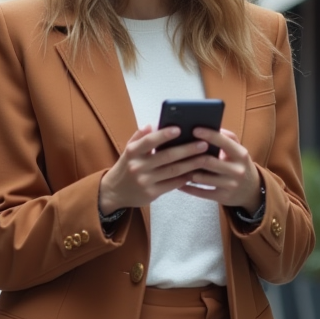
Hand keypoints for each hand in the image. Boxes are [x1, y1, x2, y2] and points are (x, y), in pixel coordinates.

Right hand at [99, 125, 213, 213]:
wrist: (114, 192)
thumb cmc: (126, 167)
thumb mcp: (128, 150)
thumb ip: (140, 137)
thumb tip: (153, 125)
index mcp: (132, 152)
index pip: (149, 141)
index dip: (164, 135)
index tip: (179, 129)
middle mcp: (137, 166)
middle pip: (167, 156)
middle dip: (187, 149)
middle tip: (203, 144)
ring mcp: (145, 181)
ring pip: (173, 171)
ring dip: (191, 164)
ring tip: (205, 157)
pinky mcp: (151, 194)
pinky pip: (172, 184)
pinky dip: (185, 178)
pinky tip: (196, 172)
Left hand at [178, 128, 261, 210]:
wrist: (252, 190)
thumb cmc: (239, 165)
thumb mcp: (239, 150)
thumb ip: (227, 137)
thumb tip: (211, 126)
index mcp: (241, 154)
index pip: (223, 142)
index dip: (208, 135)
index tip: (194, 129)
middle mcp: (237, 170)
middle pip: (208, 161)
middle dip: (191, 156)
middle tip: (177, 150)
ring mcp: (230, 185)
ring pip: (202, 178)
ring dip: (187, 172)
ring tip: (175, 165)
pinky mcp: (223, 197)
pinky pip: (200, 192)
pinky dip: (187, 187)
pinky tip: (178, 183)